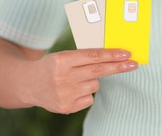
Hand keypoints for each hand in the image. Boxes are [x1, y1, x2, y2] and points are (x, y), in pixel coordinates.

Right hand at [21, 49, 137, 113]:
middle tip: (133, 64)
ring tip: (74, 79)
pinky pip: (89, 98)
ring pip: (94, 85)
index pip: (92, 56)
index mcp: (61, 60)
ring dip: (91, 81)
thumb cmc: (50, 67)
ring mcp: (65, 93)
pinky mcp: (67, 107)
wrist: (28, 84)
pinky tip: (71, 90)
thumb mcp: (61, 56)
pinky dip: (85, 93)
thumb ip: (82, 57)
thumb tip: (111, 58)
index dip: (111, 55)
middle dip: (117, 67)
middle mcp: (63, 77)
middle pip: (98, 71)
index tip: (126, 54)